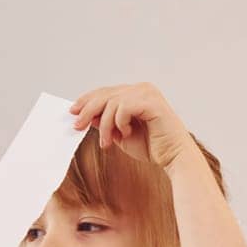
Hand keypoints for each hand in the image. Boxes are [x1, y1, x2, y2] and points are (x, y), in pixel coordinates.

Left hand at [69, 82, 198, 171]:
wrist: (174, 158)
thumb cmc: (151, 147)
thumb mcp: (119, 134)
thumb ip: (104, 122)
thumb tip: (85, 116)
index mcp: (135, 93)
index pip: (105, 92)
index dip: (87, 101)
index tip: (72, 112)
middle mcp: (142, 88)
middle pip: (105, 94)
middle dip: (87, 111)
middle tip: (77, 126)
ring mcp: (148, 93)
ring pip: (111, 103)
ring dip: (105, 125)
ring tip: (107, 142)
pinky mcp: (152, 102)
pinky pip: (124, 108)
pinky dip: (120, 123)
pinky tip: (127, 133)